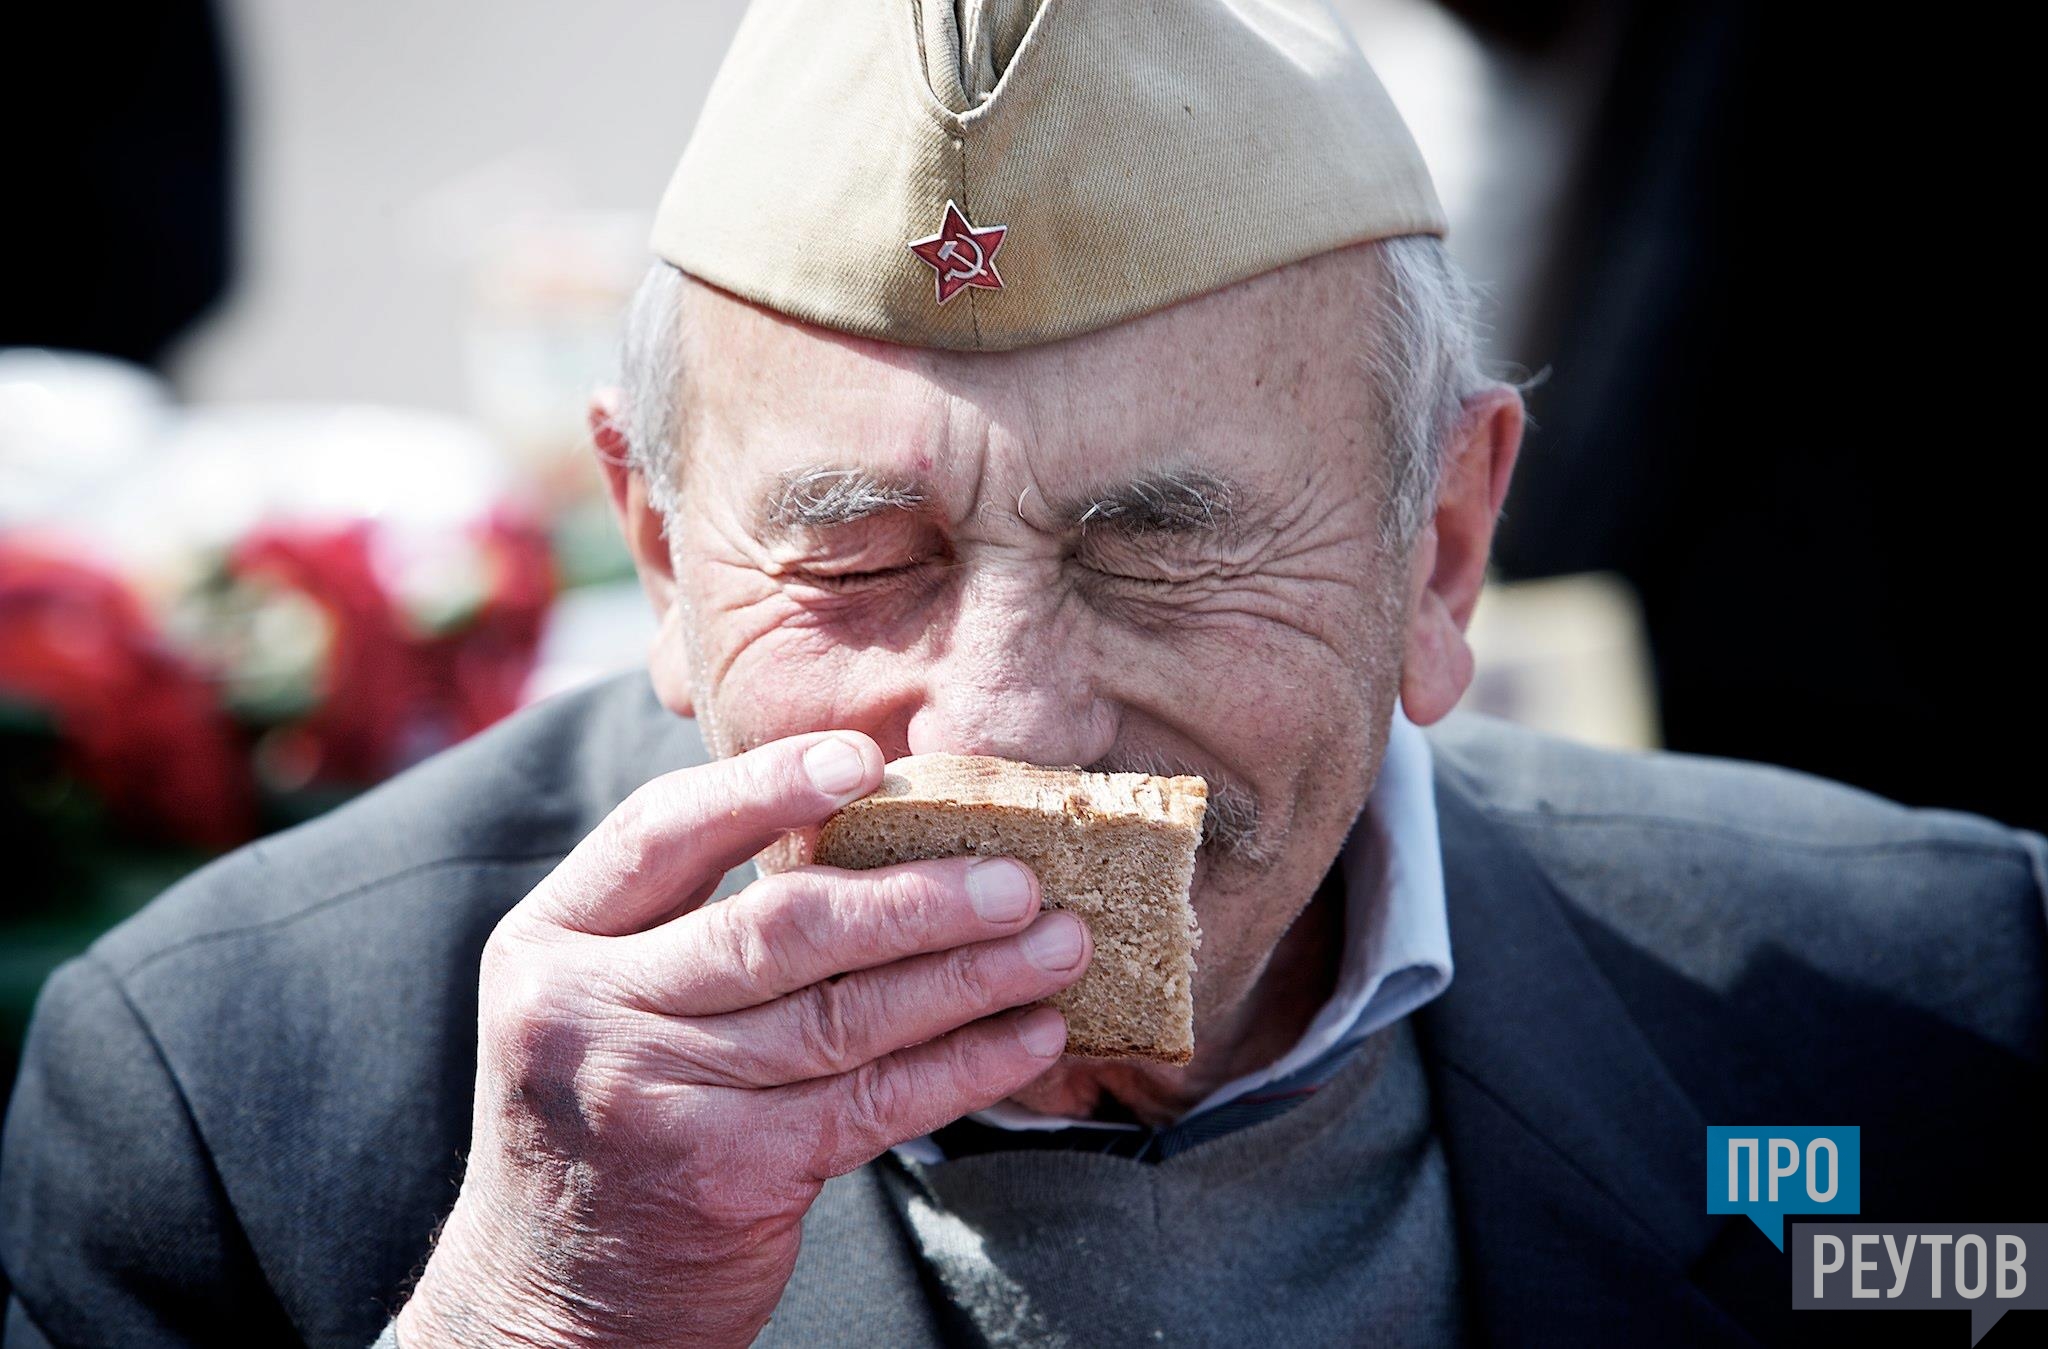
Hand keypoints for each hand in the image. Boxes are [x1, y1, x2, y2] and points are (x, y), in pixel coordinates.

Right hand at [395, 731, 1089, 1347]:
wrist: (564, 1296)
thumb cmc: (617, 1107)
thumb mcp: (605, 996)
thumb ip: (694, 920)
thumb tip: (876, 824)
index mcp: (552, 942)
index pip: (661, 833)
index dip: (766, 787)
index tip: (866, 759)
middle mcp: (590, 1014)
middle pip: (776, 930)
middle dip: (915, 898)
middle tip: (1019, 876)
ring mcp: (656, 1100)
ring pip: (842, 1017)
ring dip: (969, 977)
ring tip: (1060, 945)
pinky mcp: (729, 1175)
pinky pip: (873, 1103)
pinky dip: (964, 1065)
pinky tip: (1031, 1035)